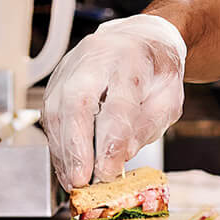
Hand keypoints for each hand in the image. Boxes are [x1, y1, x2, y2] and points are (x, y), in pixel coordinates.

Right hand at [41, 14, 185, 189]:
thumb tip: (120, 156)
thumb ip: (148, 125)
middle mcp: (96, 58)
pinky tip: (67, 166)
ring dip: (64, 151)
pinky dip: (58, 144)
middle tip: (81, 180)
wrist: (140, 38)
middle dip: (76, 146)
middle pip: (77, 102)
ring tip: (74, 181)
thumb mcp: (169, 96)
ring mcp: (71, 66)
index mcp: (131, 59)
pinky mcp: (56, 79)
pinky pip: (50, 114)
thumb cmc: (156, 69)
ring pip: (58, 110)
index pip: (119, 103)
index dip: (111, 141)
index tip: (109, 171)